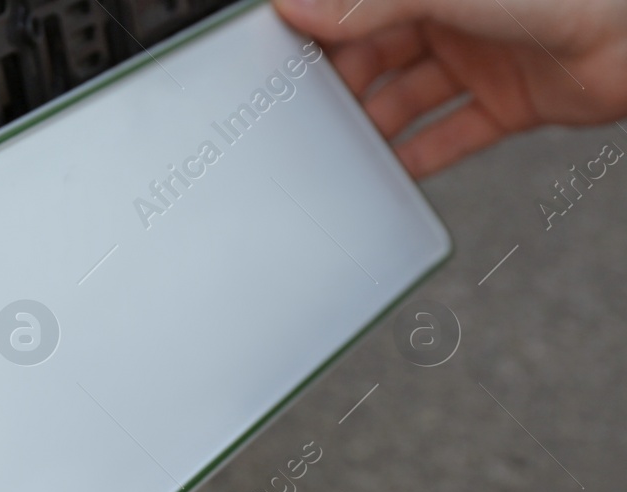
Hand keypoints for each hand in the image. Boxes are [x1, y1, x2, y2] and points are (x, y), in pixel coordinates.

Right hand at [274, 0, 626, 175]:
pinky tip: (389, 176)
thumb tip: (295, 6)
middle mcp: (454, 16)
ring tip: (338, 152)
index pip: (358, 9)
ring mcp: (481, 60)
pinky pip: (452, 135)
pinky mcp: (509, 103)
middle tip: (305, 115)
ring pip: (409, 98)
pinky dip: (421, 158)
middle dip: (341, 85)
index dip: (320, 32)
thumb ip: (369, 4)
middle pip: (377, 56)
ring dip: (374, 125)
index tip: (280, 60)